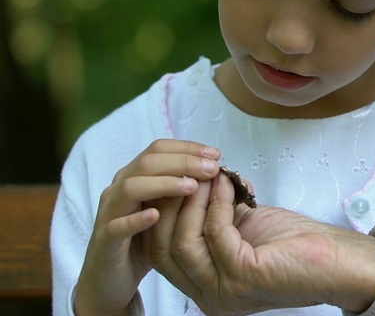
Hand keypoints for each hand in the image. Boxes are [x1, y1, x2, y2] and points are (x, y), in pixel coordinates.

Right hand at [74, 139, 220, 315]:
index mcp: (135, 176)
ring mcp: (110, 212)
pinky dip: (136, 218)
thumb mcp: (167, 210)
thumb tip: (218, 173)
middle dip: (183, 162)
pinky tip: (157, 215)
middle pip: (148, 162)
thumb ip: (185, 189)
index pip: (159, 149)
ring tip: (193, 187)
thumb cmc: (144, 239)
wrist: (110, 277)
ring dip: (164, 184)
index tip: (215, 154)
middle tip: (212, 169)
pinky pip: (117, 225)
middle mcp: (120, 188)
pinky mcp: (105, 239)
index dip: (188, 148)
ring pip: (131, 187)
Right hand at [143, 173, 374, 314]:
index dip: (160, 213)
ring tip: (207, 175)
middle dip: (170, 204)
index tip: (172, 180)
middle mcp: (209, 298)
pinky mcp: (244, 277)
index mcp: (205, 289)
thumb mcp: (239, 231)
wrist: (336, 259)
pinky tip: (229, 185)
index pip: (159, 255)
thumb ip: (211, 220)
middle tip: (186, 173)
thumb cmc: (293, 245)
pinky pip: (215, 232)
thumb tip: (191, 183)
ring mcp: (225, 292)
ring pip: (181, 242)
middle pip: (161, 250)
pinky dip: (219, 203)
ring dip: (193, 201)